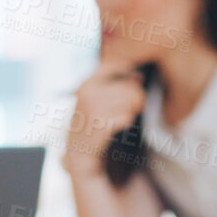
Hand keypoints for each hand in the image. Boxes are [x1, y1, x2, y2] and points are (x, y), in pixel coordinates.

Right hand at [64, 58, 145, 172]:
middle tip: (134, 106)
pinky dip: (126, 121)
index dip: (129, 72)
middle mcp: (88, 93)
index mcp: (87, 83)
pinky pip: (127, 116)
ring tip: (124, 115)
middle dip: (136, 97)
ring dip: (133, 109)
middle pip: (129, 86)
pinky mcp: (100, 125)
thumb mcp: (95, 98)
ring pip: (131, 100)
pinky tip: (118, 126)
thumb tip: (138, 77)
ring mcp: (93, 109)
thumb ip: (114, 84)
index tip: (136, 80)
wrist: (78, 152)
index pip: (114, 65)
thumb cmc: (91, 122)